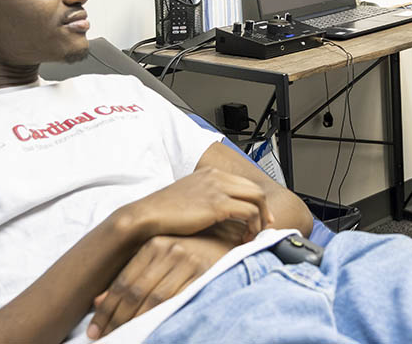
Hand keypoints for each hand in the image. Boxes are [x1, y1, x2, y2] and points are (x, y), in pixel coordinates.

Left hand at [87, 234, 232, 338]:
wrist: (227, 241)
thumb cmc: (188, 250)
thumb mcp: (158, 257)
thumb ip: (131, 275)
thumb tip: (98, 301)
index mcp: (153, 244)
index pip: (122, 282)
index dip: (106, 309)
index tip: (94, 330)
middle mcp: (169, 250)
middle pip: (135, 292)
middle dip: (116, 319)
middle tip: (102, 338)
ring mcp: (188, 261)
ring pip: (154, 299)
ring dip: (135, 322)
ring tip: (122, 337)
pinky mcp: (203, 273)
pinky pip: (177, 301)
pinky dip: (160, 317)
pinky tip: (149, 329)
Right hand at [118, 167, 274, 241]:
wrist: (147, 216)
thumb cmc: (163, 212)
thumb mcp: (189, 197)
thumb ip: (206, 198)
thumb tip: (219, 211)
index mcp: (211, 173)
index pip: (244, 183)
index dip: (256, 201)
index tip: (259, 216)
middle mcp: (217, 177)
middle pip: (255, 189)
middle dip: (264, 209)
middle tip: (265, 226)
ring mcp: (218, 188)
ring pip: (257, 199)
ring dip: (260, 219)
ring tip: (253, 235)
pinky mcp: (218, 204)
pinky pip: (249, 212)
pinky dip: (253, 226)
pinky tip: (245, 238)